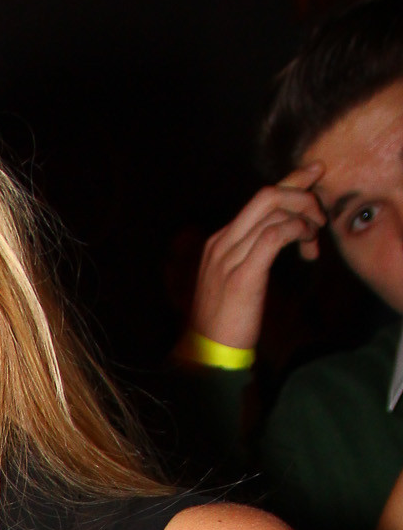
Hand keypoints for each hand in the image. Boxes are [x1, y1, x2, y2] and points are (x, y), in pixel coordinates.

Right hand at [185, 165, 324, 353]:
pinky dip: (296, 233)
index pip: (258, 200)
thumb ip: (252, 256)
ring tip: (314, 239)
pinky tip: (305, 247)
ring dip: (304, 218)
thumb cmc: (226, 323)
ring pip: (273, 211)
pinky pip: (275, 235)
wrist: (208, 354)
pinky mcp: (243, 274)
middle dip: (301, 194)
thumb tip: (281, 237)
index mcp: (219, 242)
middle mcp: (221, 243)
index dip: (290, 182)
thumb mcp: (236, 281)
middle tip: (320, 214)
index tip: (314, 174)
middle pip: (266, 195)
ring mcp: (229, 257)